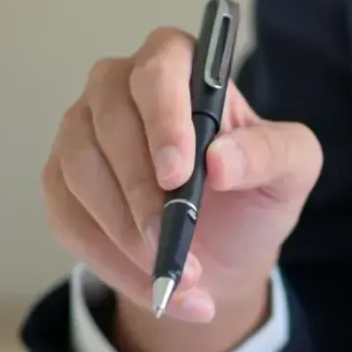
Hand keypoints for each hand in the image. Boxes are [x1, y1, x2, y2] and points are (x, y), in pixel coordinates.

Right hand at [43, 29, 321, 351]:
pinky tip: (153, 287)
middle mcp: (121, 86)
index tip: (178, 173)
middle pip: (111, 119)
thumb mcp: (291, 171)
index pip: (160, 69)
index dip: (165, 118)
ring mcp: (83, 131)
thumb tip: (221, 159)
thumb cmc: (252, 193)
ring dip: (125, 232)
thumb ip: (271, 153)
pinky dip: (110, 261)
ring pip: (82, 171)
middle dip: (142, 190)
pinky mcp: (61, 181)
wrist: (221, 254)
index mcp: (181, 64)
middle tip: (170, 240)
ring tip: (176, 275)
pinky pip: (68, 217)